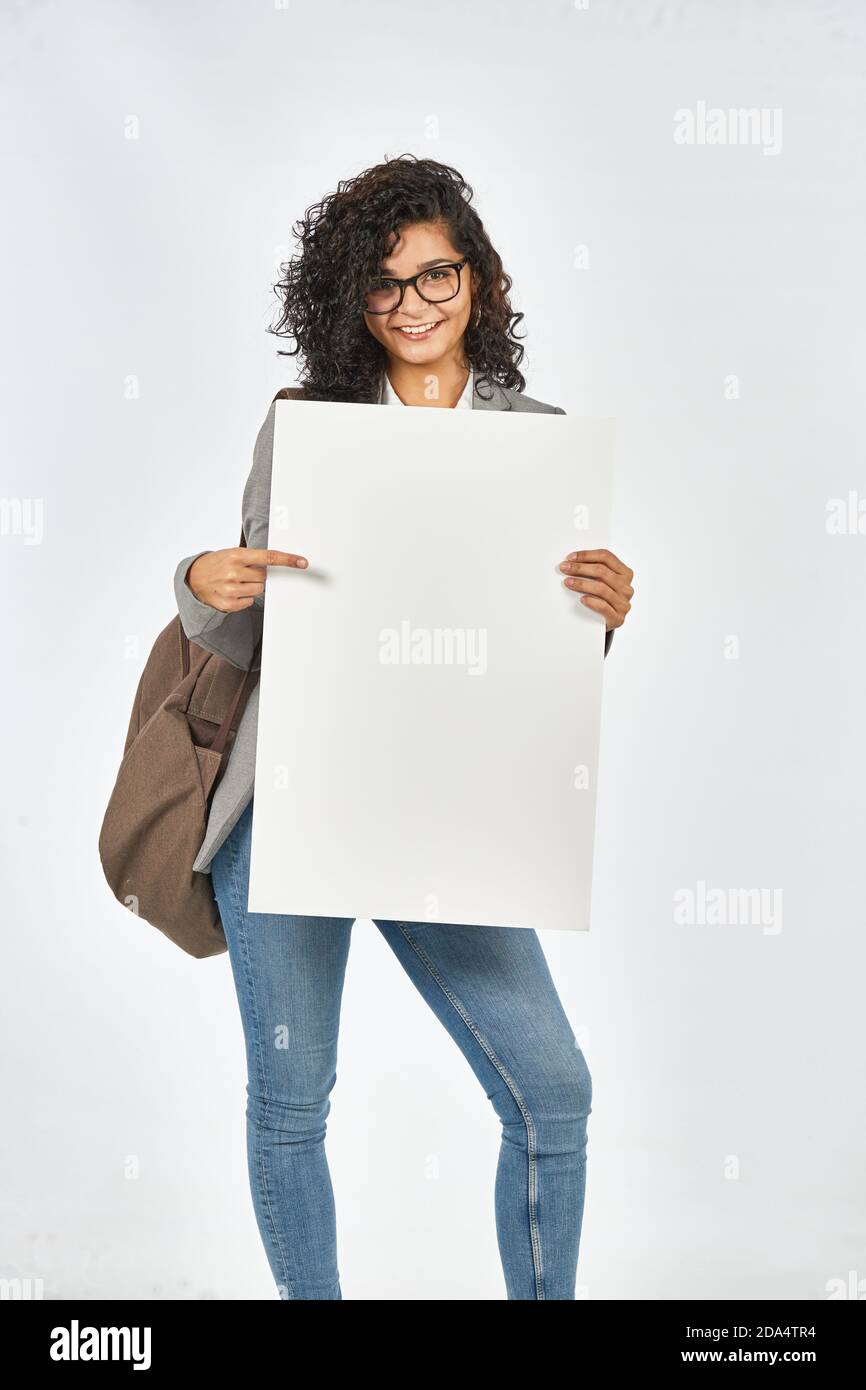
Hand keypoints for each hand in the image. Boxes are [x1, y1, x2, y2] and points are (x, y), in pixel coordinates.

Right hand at [187, 547, 307, 612]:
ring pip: (258, 590)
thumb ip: (252, 558)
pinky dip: (244, 598)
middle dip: (257, 575)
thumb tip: (275, 566)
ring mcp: (230, 589)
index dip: (287, 560)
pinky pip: (249, 602)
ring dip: (251, 587)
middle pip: (264, 577)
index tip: (302, 562)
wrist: (193, 578)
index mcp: (236, 555)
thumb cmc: (216, 564)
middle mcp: (233, 572)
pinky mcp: (228, 604)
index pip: (268, 557)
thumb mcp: (232, 554)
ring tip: (236, 582)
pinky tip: (231, 592)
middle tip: (243, 573)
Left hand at [558, 548, 633, 630]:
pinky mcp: (618, 618)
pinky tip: (581, 599)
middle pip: (602, 571)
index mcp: (625, 573)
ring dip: (582, 584)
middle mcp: (626, 587)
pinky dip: (591, 602)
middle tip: (564, 568)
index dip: (587, 555)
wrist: (603, 623)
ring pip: (601, 588)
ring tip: (568, 582)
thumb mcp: (601, 581)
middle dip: (580, 568)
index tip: (570, 558)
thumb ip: (594, 570)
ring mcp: (623, 603)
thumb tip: (572, 561)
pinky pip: (604, 607)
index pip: (606, 557)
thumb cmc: (601, 599)